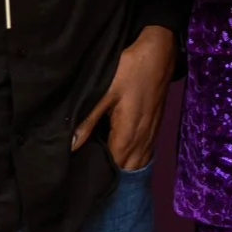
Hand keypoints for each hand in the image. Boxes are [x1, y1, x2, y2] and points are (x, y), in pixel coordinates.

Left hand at [71, 25, 175, 170]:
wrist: (159, 53)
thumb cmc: (130, 69)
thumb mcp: (104, 92)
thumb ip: (88, 121)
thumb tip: (71, 146)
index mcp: (127, 135)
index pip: (113, 168)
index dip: (100, 176)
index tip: (83, 178)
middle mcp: (142, 140)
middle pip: (126, 171)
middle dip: (111, 177)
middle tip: (89, 177)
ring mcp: (150, 134)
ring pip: (137, 164)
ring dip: (123, 170)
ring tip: (103, 172)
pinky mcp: (154, 127)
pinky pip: (144, 153)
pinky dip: (133, 159)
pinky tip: (121, 157)